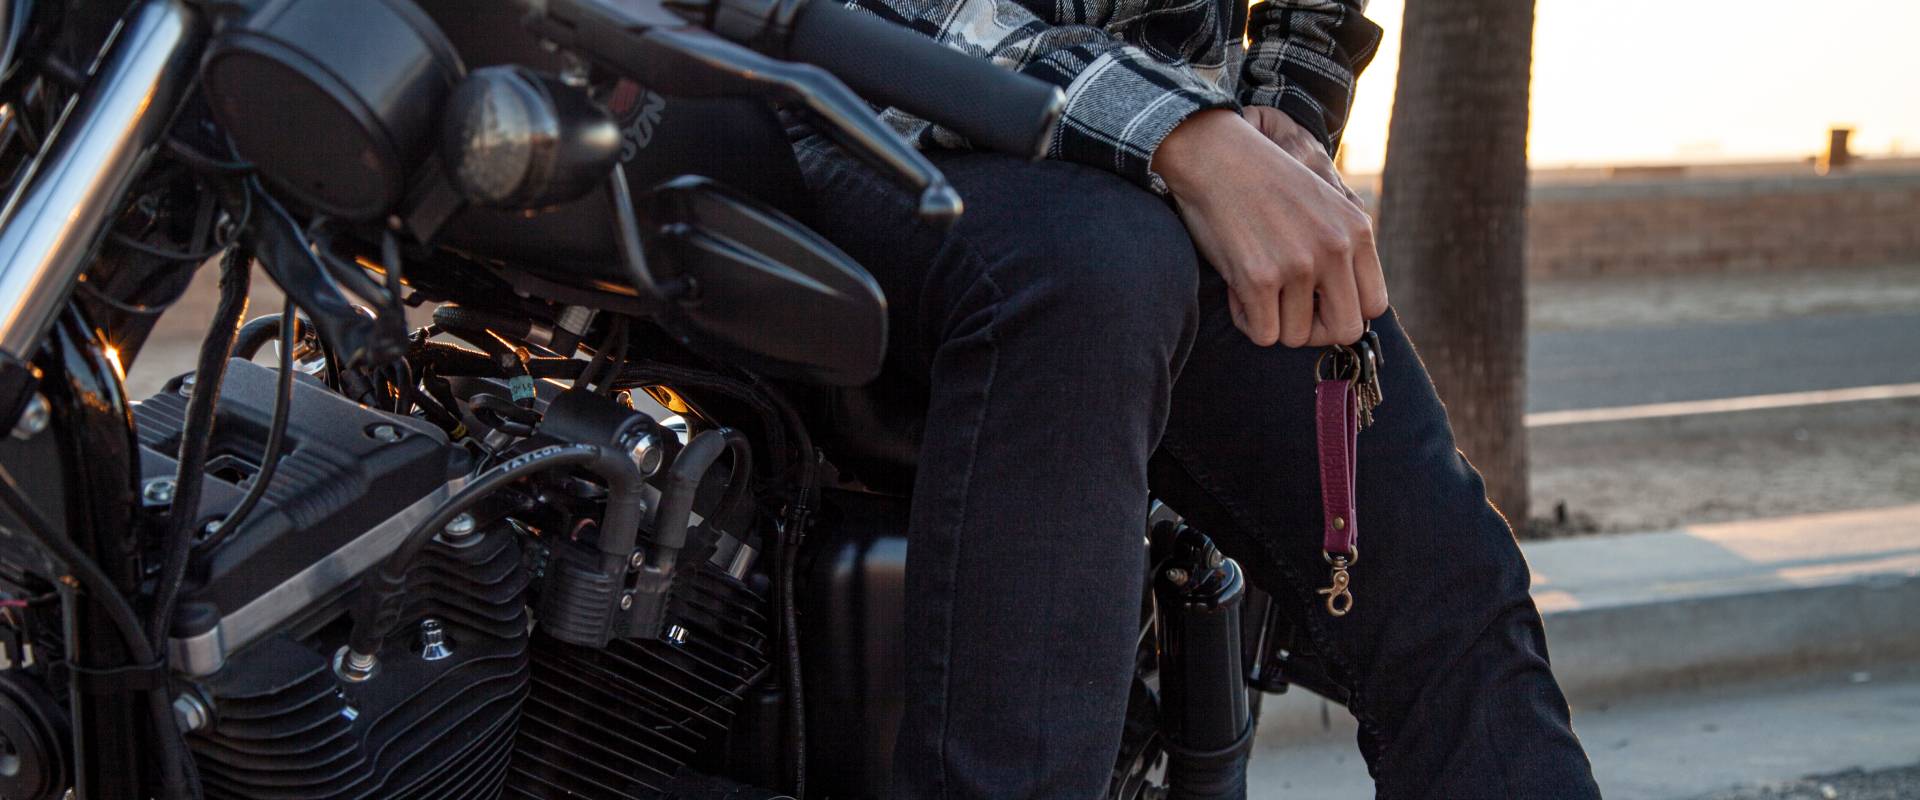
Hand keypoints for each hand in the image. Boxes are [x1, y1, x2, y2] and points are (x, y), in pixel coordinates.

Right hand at [1153, 109, 1387, 347]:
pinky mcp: (1260, 277)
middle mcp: (1335, 248)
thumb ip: (1342, 245)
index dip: (1344, 312)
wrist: (1215, 154)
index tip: (1318, 304)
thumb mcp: (1322, 203)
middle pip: (1344, 330)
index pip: (1374, 304)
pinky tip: (1238, 290)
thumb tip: (1344, 303)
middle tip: (1288, 313)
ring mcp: (1298, 264)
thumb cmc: (1261, 180)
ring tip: (1255, 289)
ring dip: (1273, 322)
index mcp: (1356, 229)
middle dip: (1314, 332)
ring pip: (1297, 336)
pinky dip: (1247, 320)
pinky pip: (1263, 334)